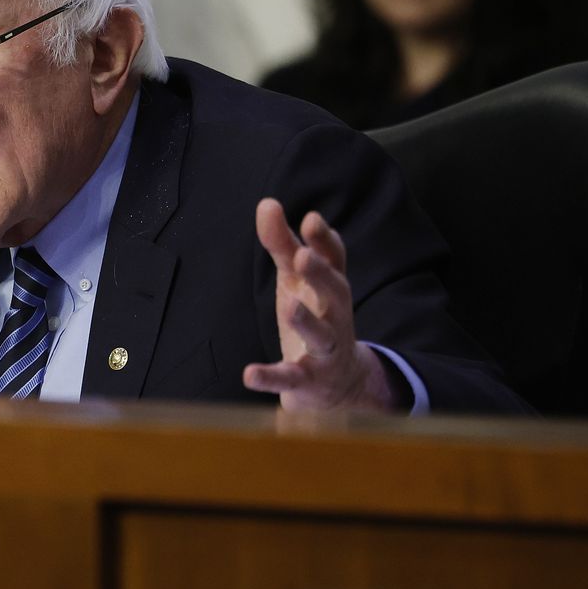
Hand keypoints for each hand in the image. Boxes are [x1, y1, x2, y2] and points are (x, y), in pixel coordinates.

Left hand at [244, 198, 396, 411]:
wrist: (338, 385)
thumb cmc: (314, 318)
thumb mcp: (297, 281)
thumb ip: (282, 244)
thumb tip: (267, 203)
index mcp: (330, 290)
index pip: (335, 262)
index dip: (325, 242)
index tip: (312, 220)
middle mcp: (335, 317)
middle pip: (336, 294)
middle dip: (322, 275)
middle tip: (305, 256)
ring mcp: (325, 351)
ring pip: (320, 336)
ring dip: (306, 321)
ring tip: (290, 307)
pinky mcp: (308, 381)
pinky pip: (291, 379)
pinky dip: (271, 377)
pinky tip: (249, 373)